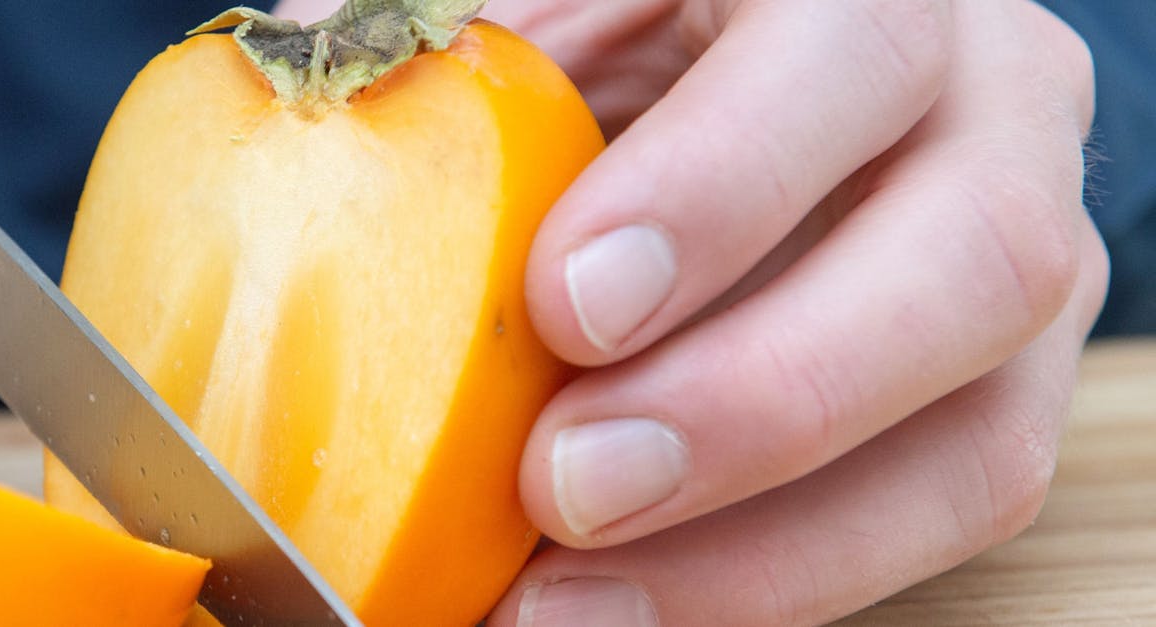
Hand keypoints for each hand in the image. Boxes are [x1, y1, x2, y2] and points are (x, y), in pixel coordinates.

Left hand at [285, 0, 1106, 622]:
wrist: (767, 87)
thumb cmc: (643, 24)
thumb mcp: (562, 0)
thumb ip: (463, 31)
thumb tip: (298, 90)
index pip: (848, 59)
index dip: (723, 186)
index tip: (568, 305)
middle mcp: (992, 119)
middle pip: (970, 265)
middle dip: (759, 400)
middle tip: (567, 484)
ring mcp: (1019, 277)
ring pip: (978, 441)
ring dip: (763, 552)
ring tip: (561, 604)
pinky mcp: (991, 401)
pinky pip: (927, 522)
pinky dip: (763, 589)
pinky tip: (611, 611)